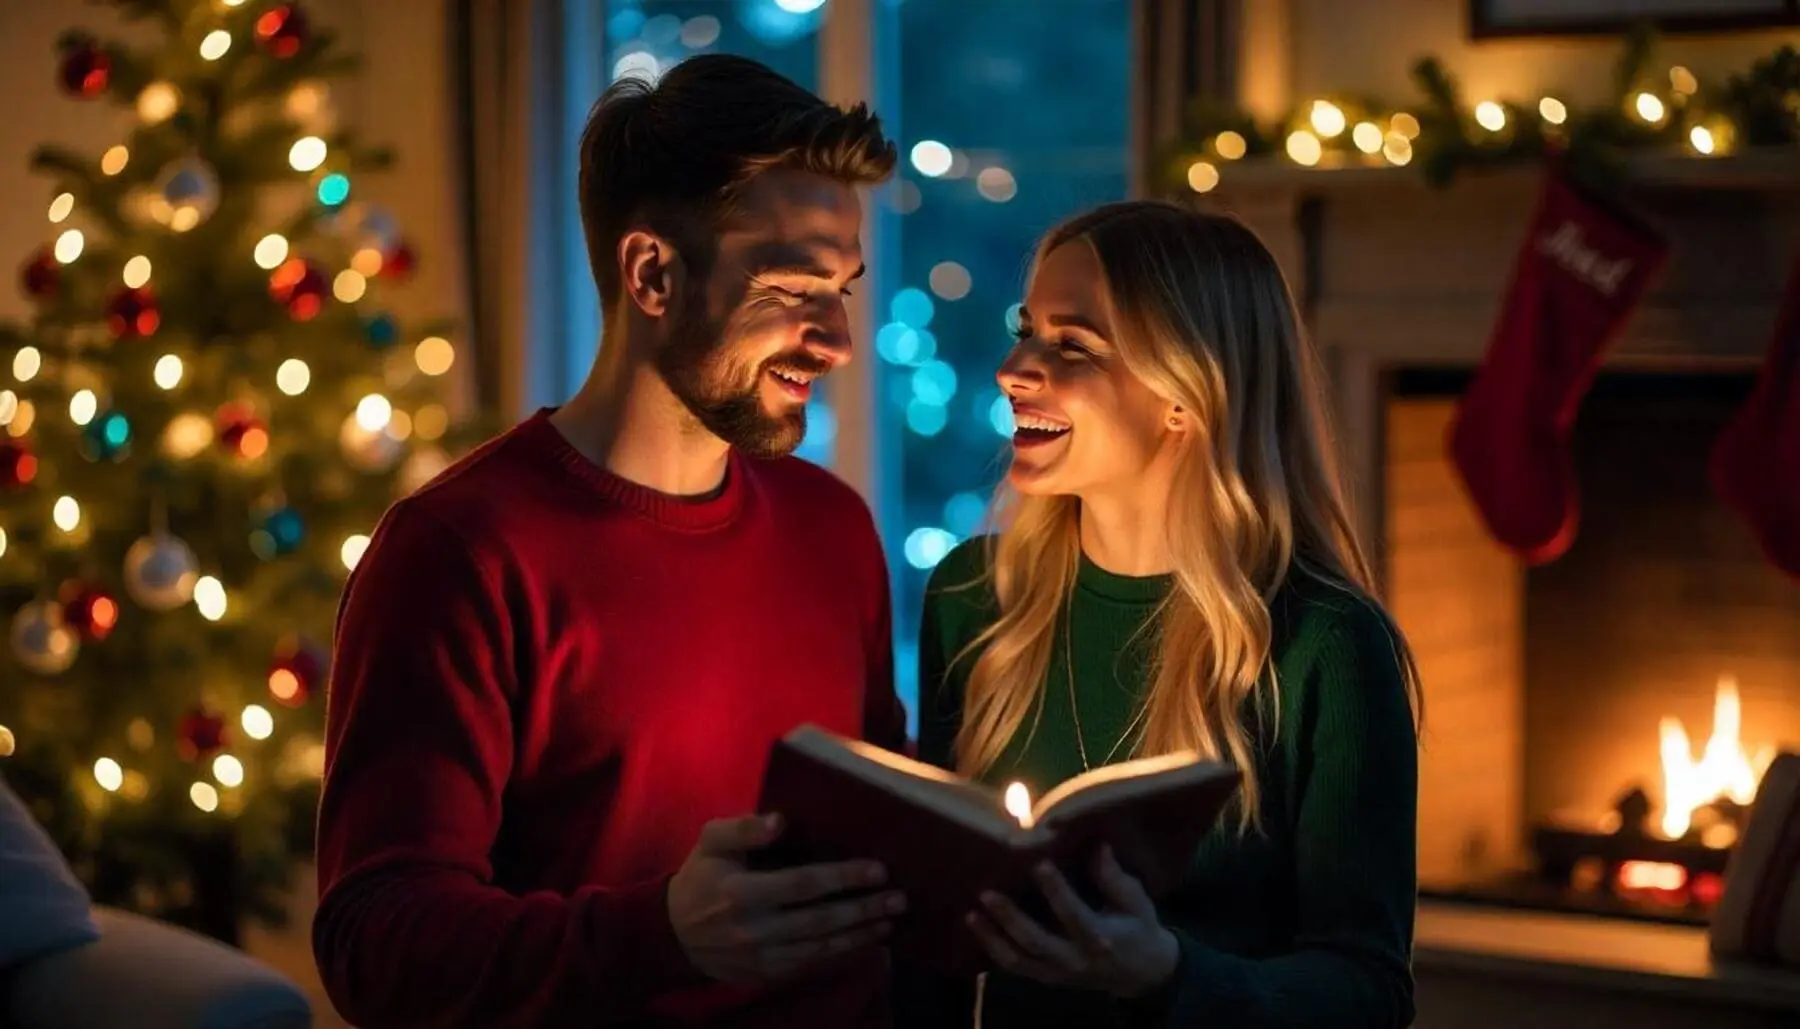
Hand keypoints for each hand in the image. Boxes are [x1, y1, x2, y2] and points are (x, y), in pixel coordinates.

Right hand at [669, 813, 904, 982]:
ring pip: (821, 948)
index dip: (843, 878)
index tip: (878, 869)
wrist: (673, 933)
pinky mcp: (766, 974)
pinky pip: (812, 964)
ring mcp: (761, 957)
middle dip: (862, 909)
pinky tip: (866, 942)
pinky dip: (842, 954)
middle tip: (898, 898)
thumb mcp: (710, 842)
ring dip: (860, 935)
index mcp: (741, 892)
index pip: (803, 884)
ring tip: (890, 921)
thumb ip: (743, 829)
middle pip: (820, 921)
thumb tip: (781, 819)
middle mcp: (754, 929)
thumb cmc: (700, 877)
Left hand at [966, 845, 1178, 998]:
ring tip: (971, 914)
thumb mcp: (1136, 902)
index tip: (1039, 863)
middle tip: (987, 894)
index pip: (1075, 915)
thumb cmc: (1138, 927)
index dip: (1057, 891)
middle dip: (1010, 918)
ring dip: (993, 937)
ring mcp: (1059, 972)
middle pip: (1037, 941)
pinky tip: (977, 928)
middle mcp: (1077, 959)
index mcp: (1101, 939)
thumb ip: (1114, 877)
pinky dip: (994, 949)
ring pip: (1020, 959)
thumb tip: (1098, 846)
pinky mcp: (1048, 977)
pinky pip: (1016, 966)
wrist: (1140, 973)